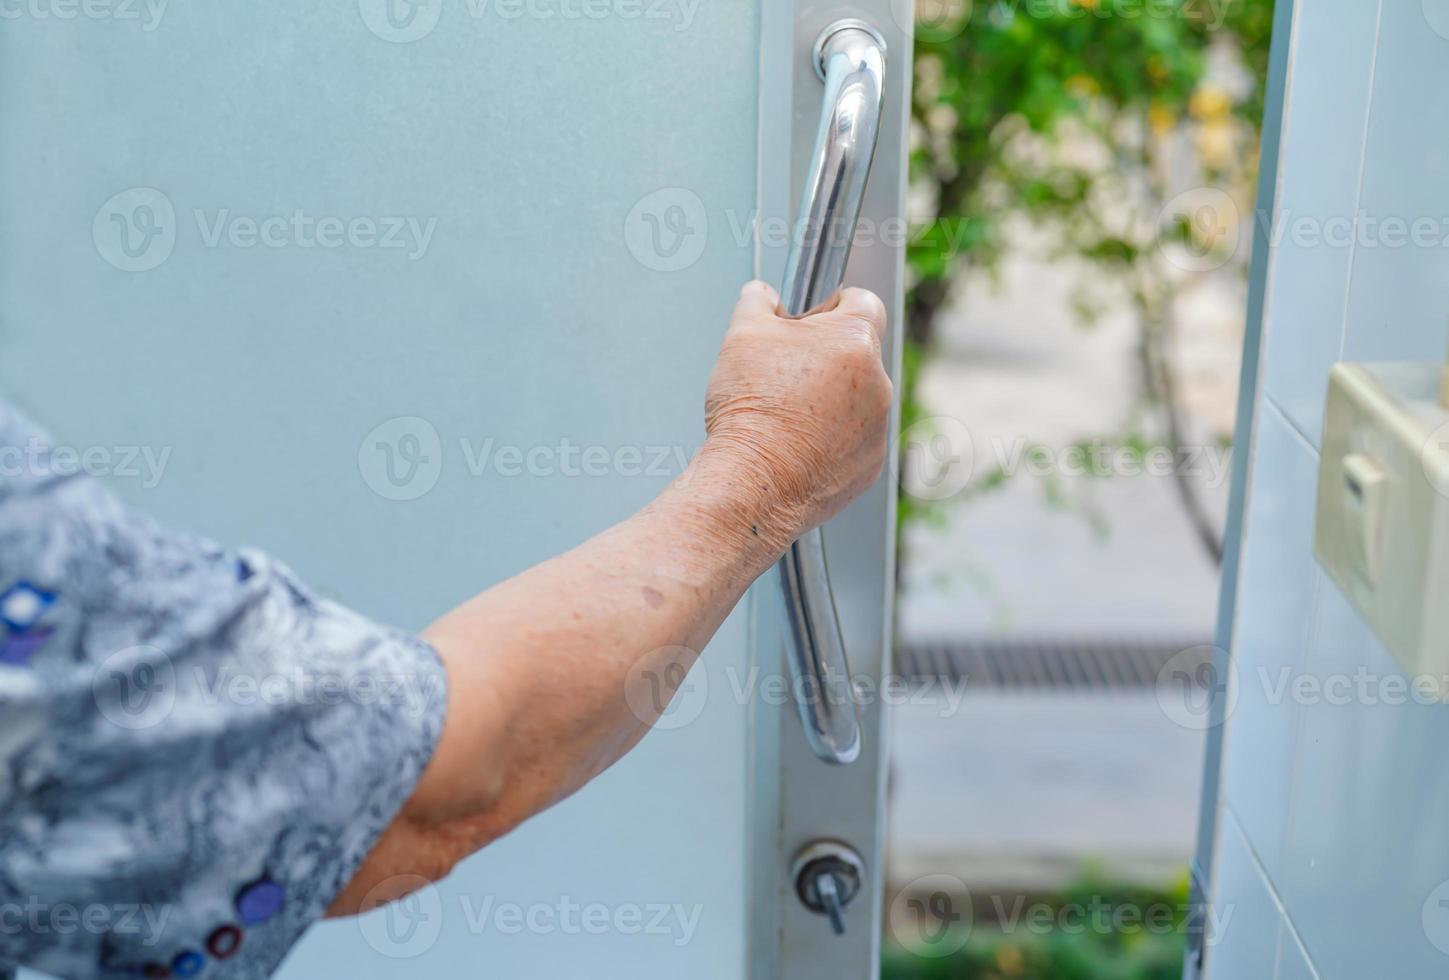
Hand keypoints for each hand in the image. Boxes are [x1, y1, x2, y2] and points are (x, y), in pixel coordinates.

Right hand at [700, 281, 892, 548]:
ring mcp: (877, 428)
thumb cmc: (751, 409)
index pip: (863, 301)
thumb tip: (762, 294)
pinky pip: (853, 441)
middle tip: (782, 371)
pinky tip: (794, 444)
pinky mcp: (870, 466)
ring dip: (828, 400)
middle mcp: (878, 383)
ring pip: (856, 399)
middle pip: (857, 353)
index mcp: (855, 341)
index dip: (834, 304)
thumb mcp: (742, 334)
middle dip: (824, 356)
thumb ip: (758, 301)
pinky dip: (830, 440)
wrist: (753, 483)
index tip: (813, 317)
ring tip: (784, 413)